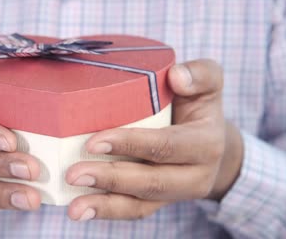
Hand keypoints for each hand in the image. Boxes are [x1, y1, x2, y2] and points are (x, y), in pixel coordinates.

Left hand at [66, 59, 243, 220]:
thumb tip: (176, 77)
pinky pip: (136, 211)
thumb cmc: (199, 105)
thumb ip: (200, 74)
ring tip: (74, 208)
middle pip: (152, 182)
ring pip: (142, 205)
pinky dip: (108, 211)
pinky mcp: (162, 202)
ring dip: (105, 205)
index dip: (131, 145)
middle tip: (73, 174)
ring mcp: (178, 193)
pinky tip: (82, 210)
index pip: (166, 145)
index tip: (94, 142)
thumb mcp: (208, 84)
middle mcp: (197, 175)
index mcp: (206, 143)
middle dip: (111, 179)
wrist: (212, 141)